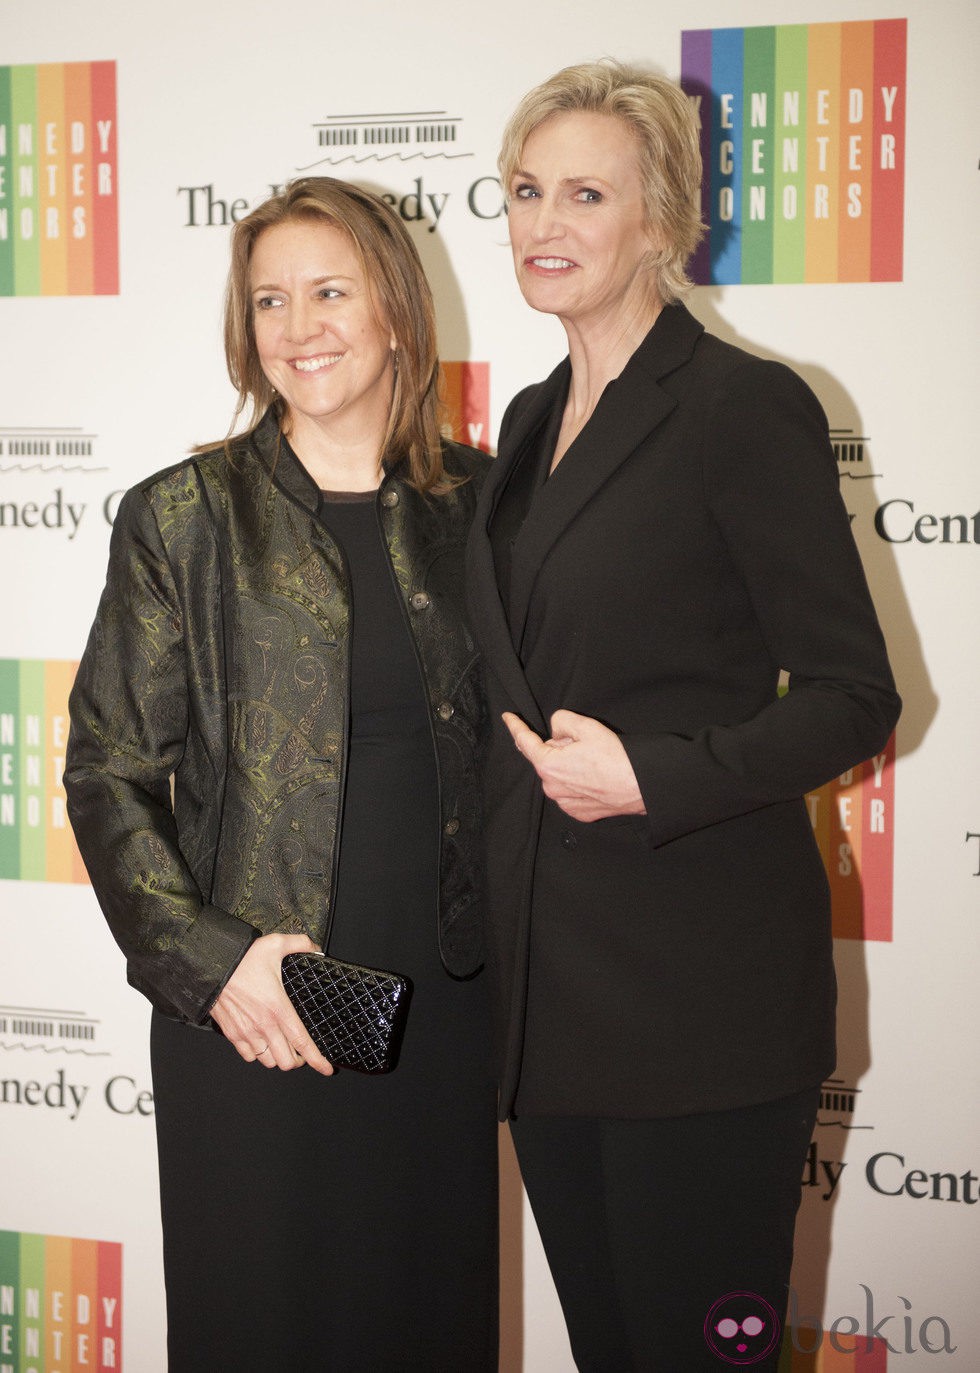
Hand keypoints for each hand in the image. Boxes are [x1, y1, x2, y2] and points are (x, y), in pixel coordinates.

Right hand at [210, 932, 333, 1075]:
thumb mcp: (275, 944)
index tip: (327, 1069)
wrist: (210, 966)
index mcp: (278, 1008)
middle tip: (301, 1051)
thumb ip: (300, 944)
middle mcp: (263, 1025)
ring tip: (283, 1047)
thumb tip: (315, 948)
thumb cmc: (241, 958)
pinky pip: (249, 1057)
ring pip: (268, 1062)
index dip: (317, 1060)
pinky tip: (263, 1042)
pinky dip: (258, 1055)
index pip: (302, 1042)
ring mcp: (246, 1033)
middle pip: (287, 1061)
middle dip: (298, 1060)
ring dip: (278, 1057)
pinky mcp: (232, 1034)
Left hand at [503, 709, 645, 822]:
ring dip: (568, 766)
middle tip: (583, 744)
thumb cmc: (617, 759)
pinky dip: (577, 782)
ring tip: (594, 763)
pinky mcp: (578, 812)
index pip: (524, 742)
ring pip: (558, 775)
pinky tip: (596, 777)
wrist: (642, 786)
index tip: (508, 718)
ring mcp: (564, 803)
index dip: (515, 726)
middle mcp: (552, 788)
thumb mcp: (587, 727)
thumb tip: (556, 732)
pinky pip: (569, 791)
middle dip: (558, 748)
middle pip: (546, 758)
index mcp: (549, 766)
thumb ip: (562, 721)